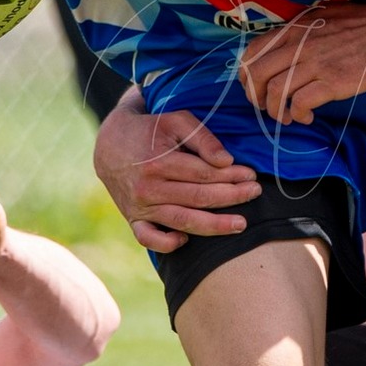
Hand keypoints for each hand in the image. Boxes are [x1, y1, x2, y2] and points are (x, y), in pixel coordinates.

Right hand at [94, 103, 258, 252]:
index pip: (204, 174)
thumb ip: (202, 138)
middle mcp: (148, 188)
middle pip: (199, 198)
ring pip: (182, 221)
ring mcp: (140, 207)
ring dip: (214, 225)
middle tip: (255, 192)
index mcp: (158, 162)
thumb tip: (226, 161)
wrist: (109, 144)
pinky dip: (166, 244)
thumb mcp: (175, 121)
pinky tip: (186, 240)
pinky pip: (149, 239)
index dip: (231, 176)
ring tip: (240, 224)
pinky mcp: (133, 219)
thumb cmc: (149, 130)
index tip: (251, 174)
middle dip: (232, 197)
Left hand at [240, 0, 365, 124]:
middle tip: (267, 108)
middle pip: (256, 75)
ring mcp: (314, 63)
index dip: (246, 76)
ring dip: (275, 111)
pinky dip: (297, 115)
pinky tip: (307, 117)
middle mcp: (298, 44)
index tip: (255, 89)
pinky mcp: (331, 82)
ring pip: (275, 91)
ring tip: (287, 117)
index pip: (252, 52)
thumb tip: (290, 46)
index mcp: (295, 28)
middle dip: (255, 98)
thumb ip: (304, 30)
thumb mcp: (325, 16)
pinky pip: (299, 103)